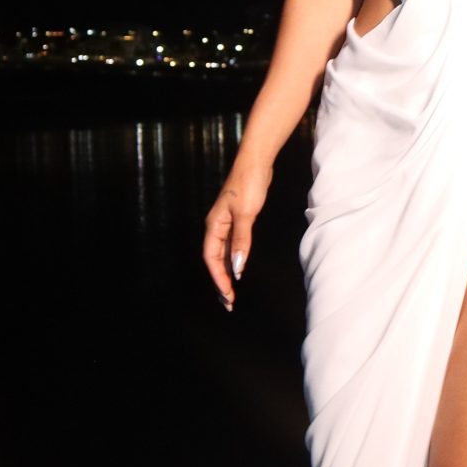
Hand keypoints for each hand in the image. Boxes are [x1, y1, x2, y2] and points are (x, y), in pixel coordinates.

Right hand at [202, 164, 273, 309]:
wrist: (256, 163)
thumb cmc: (248, 184)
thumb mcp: (245, 214)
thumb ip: (241, 241)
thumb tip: (237, 267)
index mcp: (214, 225)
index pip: (211, 258)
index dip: (218, 277)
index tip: (227, 294)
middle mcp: (217, 226)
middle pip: (214, 260)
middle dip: (220, 281)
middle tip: (228, 303)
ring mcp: (226, 224)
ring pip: (222, 255)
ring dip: (227, 273)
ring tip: (231, 292)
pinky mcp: (237, 220)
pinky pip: (231, 246)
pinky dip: (233, 260)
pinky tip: (238, 269)